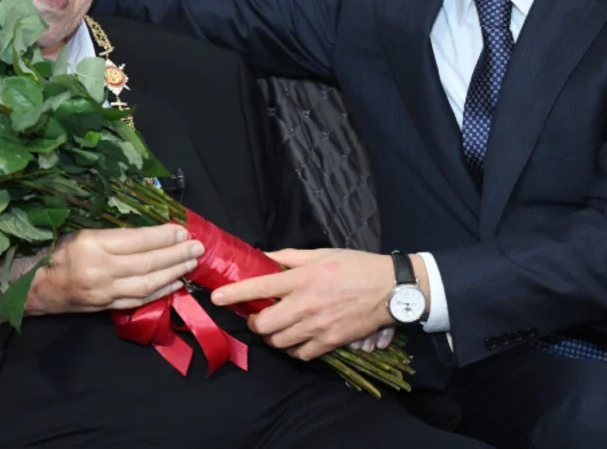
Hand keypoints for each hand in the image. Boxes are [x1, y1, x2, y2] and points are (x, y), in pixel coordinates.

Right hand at [22, 224, 203, 314]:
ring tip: (192, 263)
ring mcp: (103, 292)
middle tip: (197, 247)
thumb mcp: (83, 234)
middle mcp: (99, 269)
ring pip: (146, 284)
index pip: (135, 240)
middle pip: (146, 263)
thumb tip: (153, 233)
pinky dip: (160, 292)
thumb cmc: (59, 253)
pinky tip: (176, 284)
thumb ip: (115, 235)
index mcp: (92, 244)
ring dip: (173, 273)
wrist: (36, 287)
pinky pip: (138, 301)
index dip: (161, 237)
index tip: (181, 231)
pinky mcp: (106, 307)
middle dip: (175, 255)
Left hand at [211, 248, 416, 360]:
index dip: (233, 294)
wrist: (389, 289)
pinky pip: (301, 354)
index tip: (216, 298)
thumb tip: (264, 256)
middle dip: (253, 322)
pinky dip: (293, 349)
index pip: (259, 286)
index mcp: (301, 278)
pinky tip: (296, 338)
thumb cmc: (354, 266)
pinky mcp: (330, 342)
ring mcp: (317, 326)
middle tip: (256, 315)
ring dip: (272, 336)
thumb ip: (289, 256)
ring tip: (276, 326)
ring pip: (279, 342)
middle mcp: (305, 304)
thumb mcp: (321, 253)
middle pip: (263, 324)